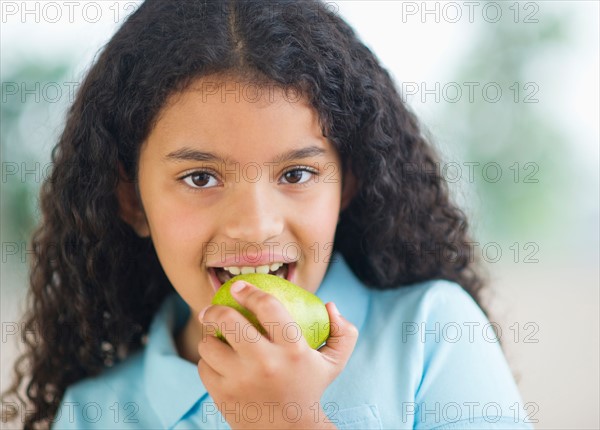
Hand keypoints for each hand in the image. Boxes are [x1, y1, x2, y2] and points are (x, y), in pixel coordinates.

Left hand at [197, 280, 357, 428]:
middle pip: (229, 321)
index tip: (239, 287)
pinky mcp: (223, 395)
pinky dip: (208, 360)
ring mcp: (241, 380)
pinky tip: (217, 360)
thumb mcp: (333, 363)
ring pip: (209, 344)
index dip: (250, 291)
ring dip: (209, 337)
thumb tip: (330, 305)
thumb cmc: (309, 389)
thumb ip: (343, 332)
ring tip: (216, 337)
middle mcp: (265, 363)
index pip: (268, 307)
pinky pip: (203, 366)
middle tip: (213, 309)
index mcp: (293, 350)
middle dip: (215, 310)